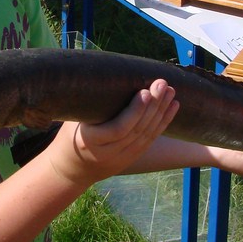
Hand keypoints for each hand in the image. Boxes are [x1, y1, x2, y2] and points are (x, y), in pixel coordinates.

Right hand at [47, 79, 177, 187]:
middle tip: (162, 84)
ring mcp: (121, 159)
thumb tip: (106, 73)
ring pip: (146, 136)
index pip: (118, 129)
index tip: (144, 92)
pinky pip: (150, 141)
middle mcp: (107, 153)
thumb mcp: (72, 120)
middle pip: (136, 130)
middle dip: (153, 106)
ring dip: (161, 112)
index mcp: (89, 141)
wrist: (71, 168)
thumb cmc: (69, 135)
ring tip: (171, 92)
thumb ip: (88, 105)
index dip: (134, 111)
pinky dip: (163, 123)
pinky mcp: (131, 159)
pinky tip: (173, 108)